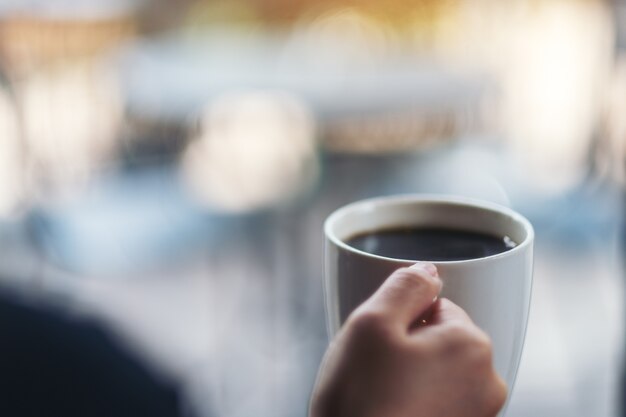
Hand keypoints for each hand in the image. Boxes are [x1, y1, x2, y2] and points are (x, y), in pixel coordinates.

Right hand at [310, 263, 506, 416]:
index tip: (379, 346)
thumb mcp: (371, 323)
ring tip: (382, 397)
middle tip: (376, 372)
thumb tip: (429, 270)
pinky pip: (438, 400)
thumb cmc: (360, 400)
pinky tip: (391, 412)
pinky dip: (416, 401)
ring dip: (410, 375)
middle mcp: (487, 380)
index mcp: (471, 343)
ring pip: (437, 370)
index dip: (399, 320)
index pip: (435, 306)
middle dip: (408, 346)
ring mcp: (478, 413)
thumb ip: (405, 285)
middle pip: (440, 338)